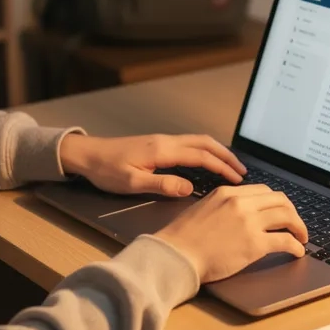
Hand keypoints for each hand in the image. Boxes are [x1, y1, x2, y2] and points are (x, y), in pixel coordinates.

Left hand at [58, 133, 246, 196]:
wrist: (87, 155)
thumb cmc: (106, 170)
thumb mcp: (132, 182)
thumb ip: (162, 185)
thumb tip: (189, 188)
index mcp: (163, 150)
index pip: (201, 156)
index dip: (222, 167)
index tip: (237, 180)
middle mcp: (166, 141)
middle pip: (205, 143)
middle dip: (226, 156)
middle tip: (243, 171)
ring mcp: (162, 141)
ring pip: (198, 141)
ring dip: (217, 152)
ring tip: (230, 166)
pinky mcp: (157, 144)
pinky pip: (189, 144)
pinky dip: (205, 151)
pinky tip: (207, 162)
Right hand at [154, 185, 308, 282]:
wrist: (175, 255)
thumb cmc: (182, 239)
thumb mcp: (203, 209)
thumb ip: (224, 207)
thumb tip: (240, 215)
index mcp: (228, 193)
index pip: (263, 191)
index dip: (277, 202)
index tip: (281, 212)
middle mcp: (241, 203)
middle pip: (280, 200)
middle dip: (293, 213)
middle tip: (296, 225)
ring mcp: (249, 222)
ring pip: (288, 217)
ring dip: (299, 228)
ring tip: (301, 238)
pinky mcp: (255, 244)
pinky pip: (285, 241)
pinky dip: (296, 246)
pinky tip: (297, 252)